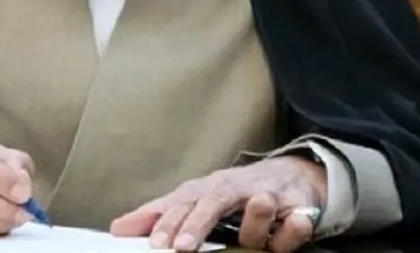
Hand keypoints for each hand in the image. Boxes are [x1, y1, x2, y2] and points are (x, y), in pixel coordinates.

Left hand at [110, 156, 326, 252]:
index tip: (155, 244)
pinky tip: (292, 229)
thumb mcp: (195, 200)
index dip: (167, 222)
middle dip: (197, 223)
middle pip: (213, 202)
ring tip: (244, 231)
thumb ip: (160, 215)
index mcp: (207, 189)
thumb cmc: (233, 193)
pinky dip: (295, 227)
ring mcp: (270, 195)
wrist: (290, 174)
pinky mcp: (301, 206)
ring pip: (259, 205)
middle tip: (181, 246)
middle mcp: (235, 188)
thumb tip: (119, 228)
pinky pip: (299, 220)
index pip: (182, 203)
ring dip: (253, 218)